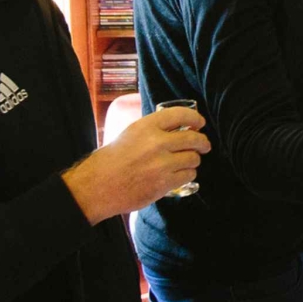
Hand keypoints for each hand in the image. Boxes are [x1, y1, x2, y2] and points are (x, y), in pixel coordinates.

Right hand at [63, 107, 210, 224]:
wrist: (98, 186)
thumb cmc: (112, 159)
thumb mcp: (130, 133)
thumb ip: (153, 129)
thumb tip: (179, 126)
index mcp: (146, 126)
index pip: (180, 115)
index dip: (195, 118)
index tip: (200, 123)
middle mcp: (156, 143)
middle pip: (193, 138)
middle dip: (203, 142)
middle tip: (204, 145)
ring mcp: (161, 164)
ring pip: (194, 158)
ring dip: (194, 160)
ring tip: (188, 162)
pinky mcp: (164, 183)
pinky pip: (188, 175)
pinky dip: (188, 175)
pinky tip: (181, 174)